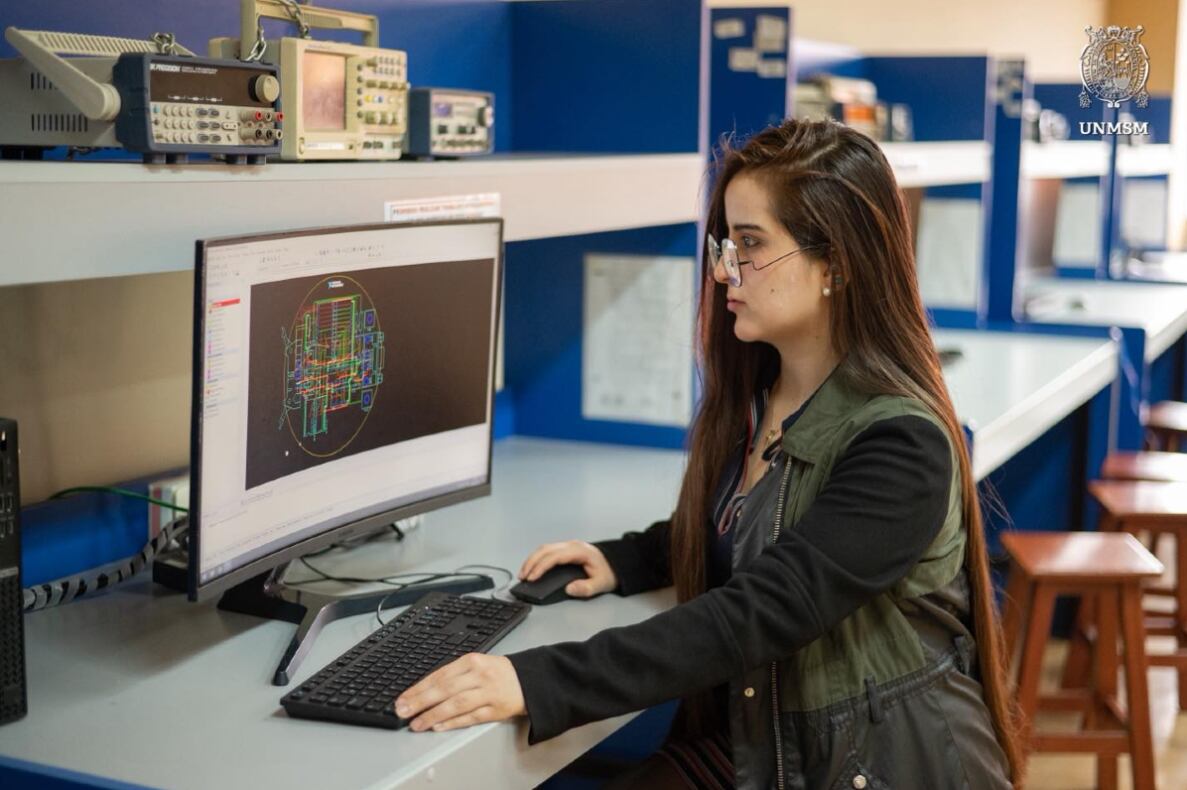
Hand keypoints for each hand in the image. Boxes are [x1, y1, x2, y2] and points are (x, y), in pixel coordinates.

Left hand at [395, 653, 525, 731]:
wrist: (528, 680)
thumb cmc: (497, 673)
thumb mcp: (475, 665)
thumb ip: (452, 675)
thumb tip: (422, 690)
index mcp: (471, 661)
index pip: (440, 675)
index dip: (418, 688)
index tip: (403, 698)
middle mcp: (479, 676)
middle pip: (445, 689)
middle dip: (421, 701)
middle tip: (403, 711)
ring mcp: (488, 693)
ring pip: (456, 704)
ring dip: (433, 715)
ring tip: (417, 723)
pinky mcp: (496, 710)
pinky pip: (471, 717)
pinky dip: (454, 722)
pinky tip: (439, 726)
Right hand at [518, 540, 617, 597]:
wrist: (616, 565)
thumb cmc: (608, 573)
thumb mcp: (601, 584)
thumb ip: (586, 588)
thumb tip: (569, 589)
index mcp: (580, 551)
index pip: (554, 556)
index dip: (541, 566)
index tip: (532, 577)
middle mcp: (572, 545)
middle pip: (546, 550)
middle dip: (531, 563)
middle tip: (523, 577)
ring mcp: (569, 546)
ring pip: (544, 548)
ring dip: (532, 560)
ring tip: (523, 574)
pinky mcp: (566, 549)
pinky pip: (548, 551)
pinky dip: (537, 559)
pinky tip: (532, 568)